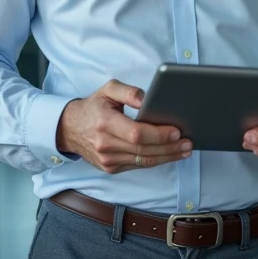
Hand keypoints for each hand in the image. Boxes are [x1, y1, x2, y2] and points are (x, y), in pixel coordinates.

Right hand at [55, 79, 190, 173]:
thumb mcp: (107, 90)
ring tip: (184, 149)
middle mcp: (105, 144)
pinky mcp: (111, 168)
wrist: (69, 129)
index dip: (159, 134)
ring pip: (144, 161)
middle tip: (188, 142)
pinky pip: (138, 165)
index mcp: (104, 123)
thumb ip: (128, 91)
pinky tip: (169, 154)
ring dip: (167, 156)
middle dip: (170, 147)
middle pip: (144, 150)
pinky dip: (156, 160)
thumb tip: (147, 99)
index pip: (136, 133)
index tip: (176, 131)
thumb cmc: (93, 107)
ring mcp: (107, 160)